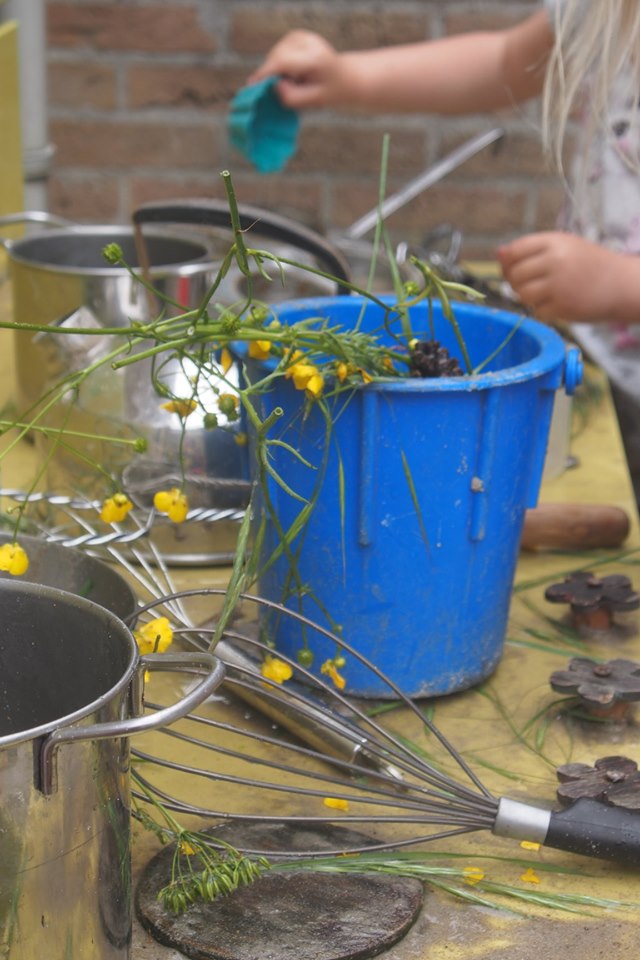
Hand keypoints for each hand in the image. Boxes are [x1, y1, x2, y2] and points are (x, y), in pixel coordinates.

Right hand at [246, 30, 353, 109]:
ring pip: (275, 55)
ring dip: (276, 70)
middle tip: (278, 91)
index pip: (283, 62)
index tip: (251, 85)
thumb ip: (293, 97)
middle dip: (270, 74)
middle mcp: (308, 41)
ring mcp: (300, 36)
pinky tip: (292, 73)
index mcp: (316, 57)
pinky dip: (278, 65)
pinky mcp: (294, 36)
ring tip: (293, 82)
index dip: (265, 73)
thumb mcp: (314, 101)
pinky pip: (277, 53)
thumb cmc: (329, 92)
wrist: (344, 76)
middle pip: (277, 57)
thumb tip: (274, 86)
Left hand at [497, 232, 639, 323]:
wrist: (621, 284)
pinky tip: (557, 305)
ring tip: (544, 295)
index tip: (515, 269)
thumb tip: (498, 254)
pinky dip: (543, 311)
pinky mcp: (563, 307)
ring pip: (522, 295)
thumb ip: (532, 250)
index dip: (508, 263)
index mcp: (554, 242)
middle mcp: (555, 261)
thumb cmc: (589, 265)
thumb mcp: (564, 247)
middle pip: (514, 276)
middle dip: (517, 283)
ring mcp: (558, 285)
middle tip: (533, 285)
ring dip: (528, 298)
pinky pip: (536, 312)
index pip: (514, 251)